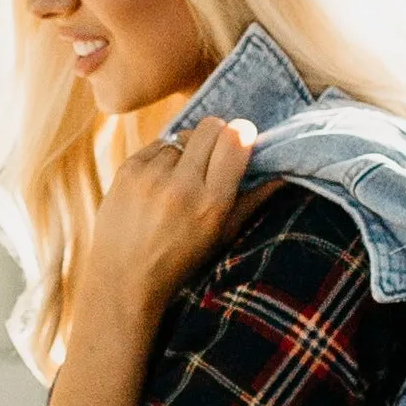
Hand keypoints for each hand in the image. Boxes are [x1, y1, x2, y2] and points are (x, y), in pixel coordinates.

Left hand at [76, 117, 255, 332]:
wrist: (123, 279)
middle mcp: (182, 186)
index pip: (234, 139)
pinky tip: (155, 186)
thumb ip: (252, 201)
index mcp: (211, 205)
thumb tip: (282, 173)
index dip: (240, 135)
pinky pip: (156, 145)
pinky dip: (160, 159)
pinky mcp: (127, 169)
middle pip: (210, 126)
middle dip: (215, 136)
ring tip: (176, 182)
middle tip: (210, 158)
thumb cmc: (179, 262)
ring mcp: (151, 176)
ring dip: (184, 153)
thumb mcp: (221, 237)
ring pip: (181, 137)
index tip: (239, 143)